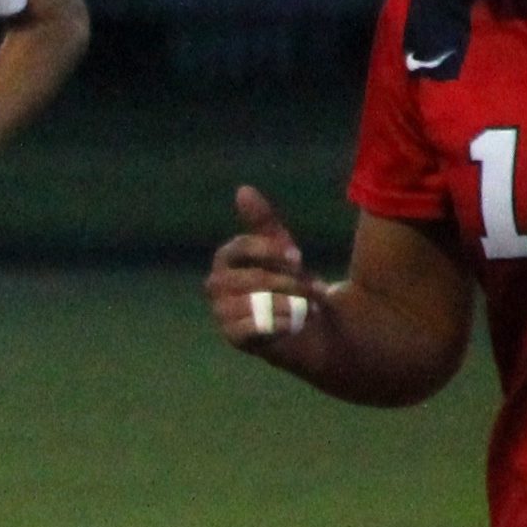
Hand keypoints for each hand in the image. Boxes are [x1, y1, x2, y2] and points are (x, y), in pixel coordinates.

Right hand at [206, 185, 329, 354]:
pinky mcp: (233, 336)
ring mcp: (222, 312)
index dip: (268, 251)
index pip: (239, 248)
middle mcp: (216, 285)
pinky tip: (294, 323)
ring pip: (255, 303)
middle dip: (286, 283)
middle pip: (251, 278)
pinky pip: (255, 327)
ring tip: (306, 307)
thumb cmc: (289, 285)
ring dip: (289, 304)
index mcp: (224, 260)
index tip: (297, 257)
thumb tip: (242, 189)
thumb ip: (262, 221)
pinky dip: (281, 324)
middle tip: (310, 288)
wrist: (306, 327)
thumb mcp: (280, 249)